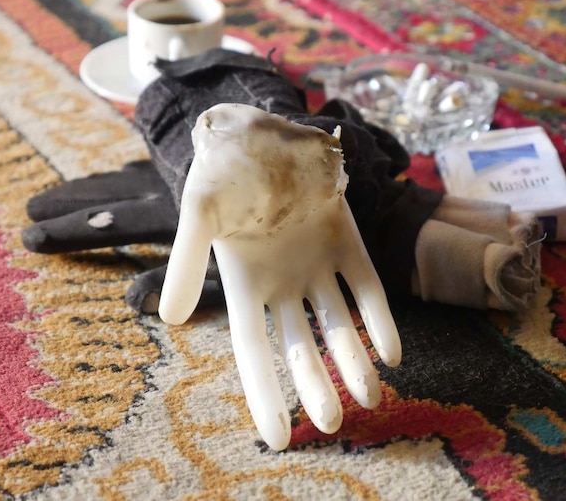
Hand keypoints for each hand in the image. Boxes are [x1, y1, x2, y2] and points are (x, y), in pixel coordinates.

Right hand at [158, 103, 400, 449]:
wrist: (264, 127)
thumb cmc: (222, 169)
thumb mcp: (198, 213)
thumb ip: (186, 263)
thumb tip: (172, 320)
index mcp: (242, 283)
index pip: (252, 350)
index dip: (264, 393)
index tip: (279, 438)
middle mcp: (282, 283)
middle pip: (300, 346)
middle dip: (316, 384)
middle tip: (332, 421)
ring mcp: (317, 264)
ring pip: (339, 324)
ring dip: (354, 360)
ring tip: (371, 397)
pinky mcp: (348, 243)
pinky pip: (368, 288)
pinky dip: (380, 318)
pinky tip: (393, 350)